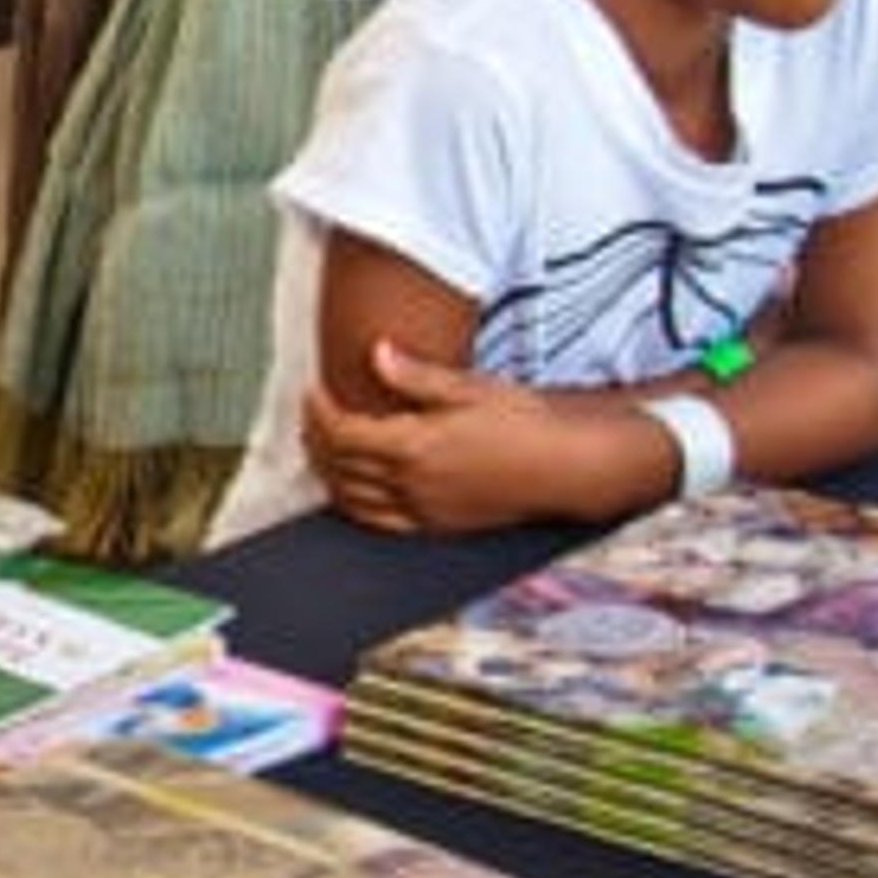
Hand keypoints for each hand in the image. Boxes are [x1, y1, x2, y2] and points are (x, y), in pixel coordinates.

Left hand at [301, 342, 599, 533]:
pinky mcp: (437, 526)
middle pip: (339, 466)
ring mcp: (423, 510)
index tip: (312, 391)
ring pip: (352, 499)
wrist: (567, 466)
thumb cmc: (525, 421)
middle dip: (315, 439)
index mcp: (415, 446)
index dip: (317, 411)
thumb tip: (375, 351)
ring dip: (328, 474)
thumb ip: (416, 375)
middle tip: (311, 414)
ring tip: (323, 448)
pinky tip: (352, 489)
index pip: (342, 433)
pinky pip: (380, 522)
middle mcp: (412, 484)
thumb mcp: (470, 387)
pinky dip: (354, 505)